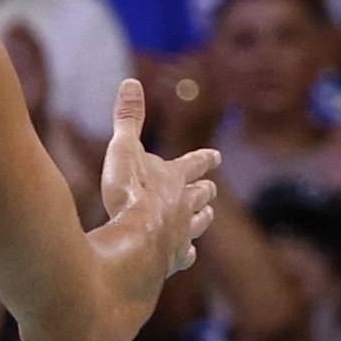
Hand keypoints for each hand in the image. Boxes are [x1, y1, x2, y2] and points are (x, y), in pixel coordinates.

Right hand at [100, 78, 219, 275]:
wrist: (138, 239)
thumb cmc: (130, 193)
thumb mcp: (124, 149)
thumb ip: (128, 117)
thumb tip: (130, 82)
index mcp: (175, 178)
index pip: (195, 163)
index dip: (204, 159)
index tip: (216, 155)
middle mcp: (185, 205)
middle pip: (201, 195)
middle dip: (205, 190)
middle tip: (211, 189)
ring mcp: (181, 233)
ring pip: (198, 223)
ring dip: (202, 218)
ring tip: (207, 216)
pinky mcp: (173, 258)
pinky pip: (185, 255)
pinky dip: (186, 253)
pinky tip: (188, 256)